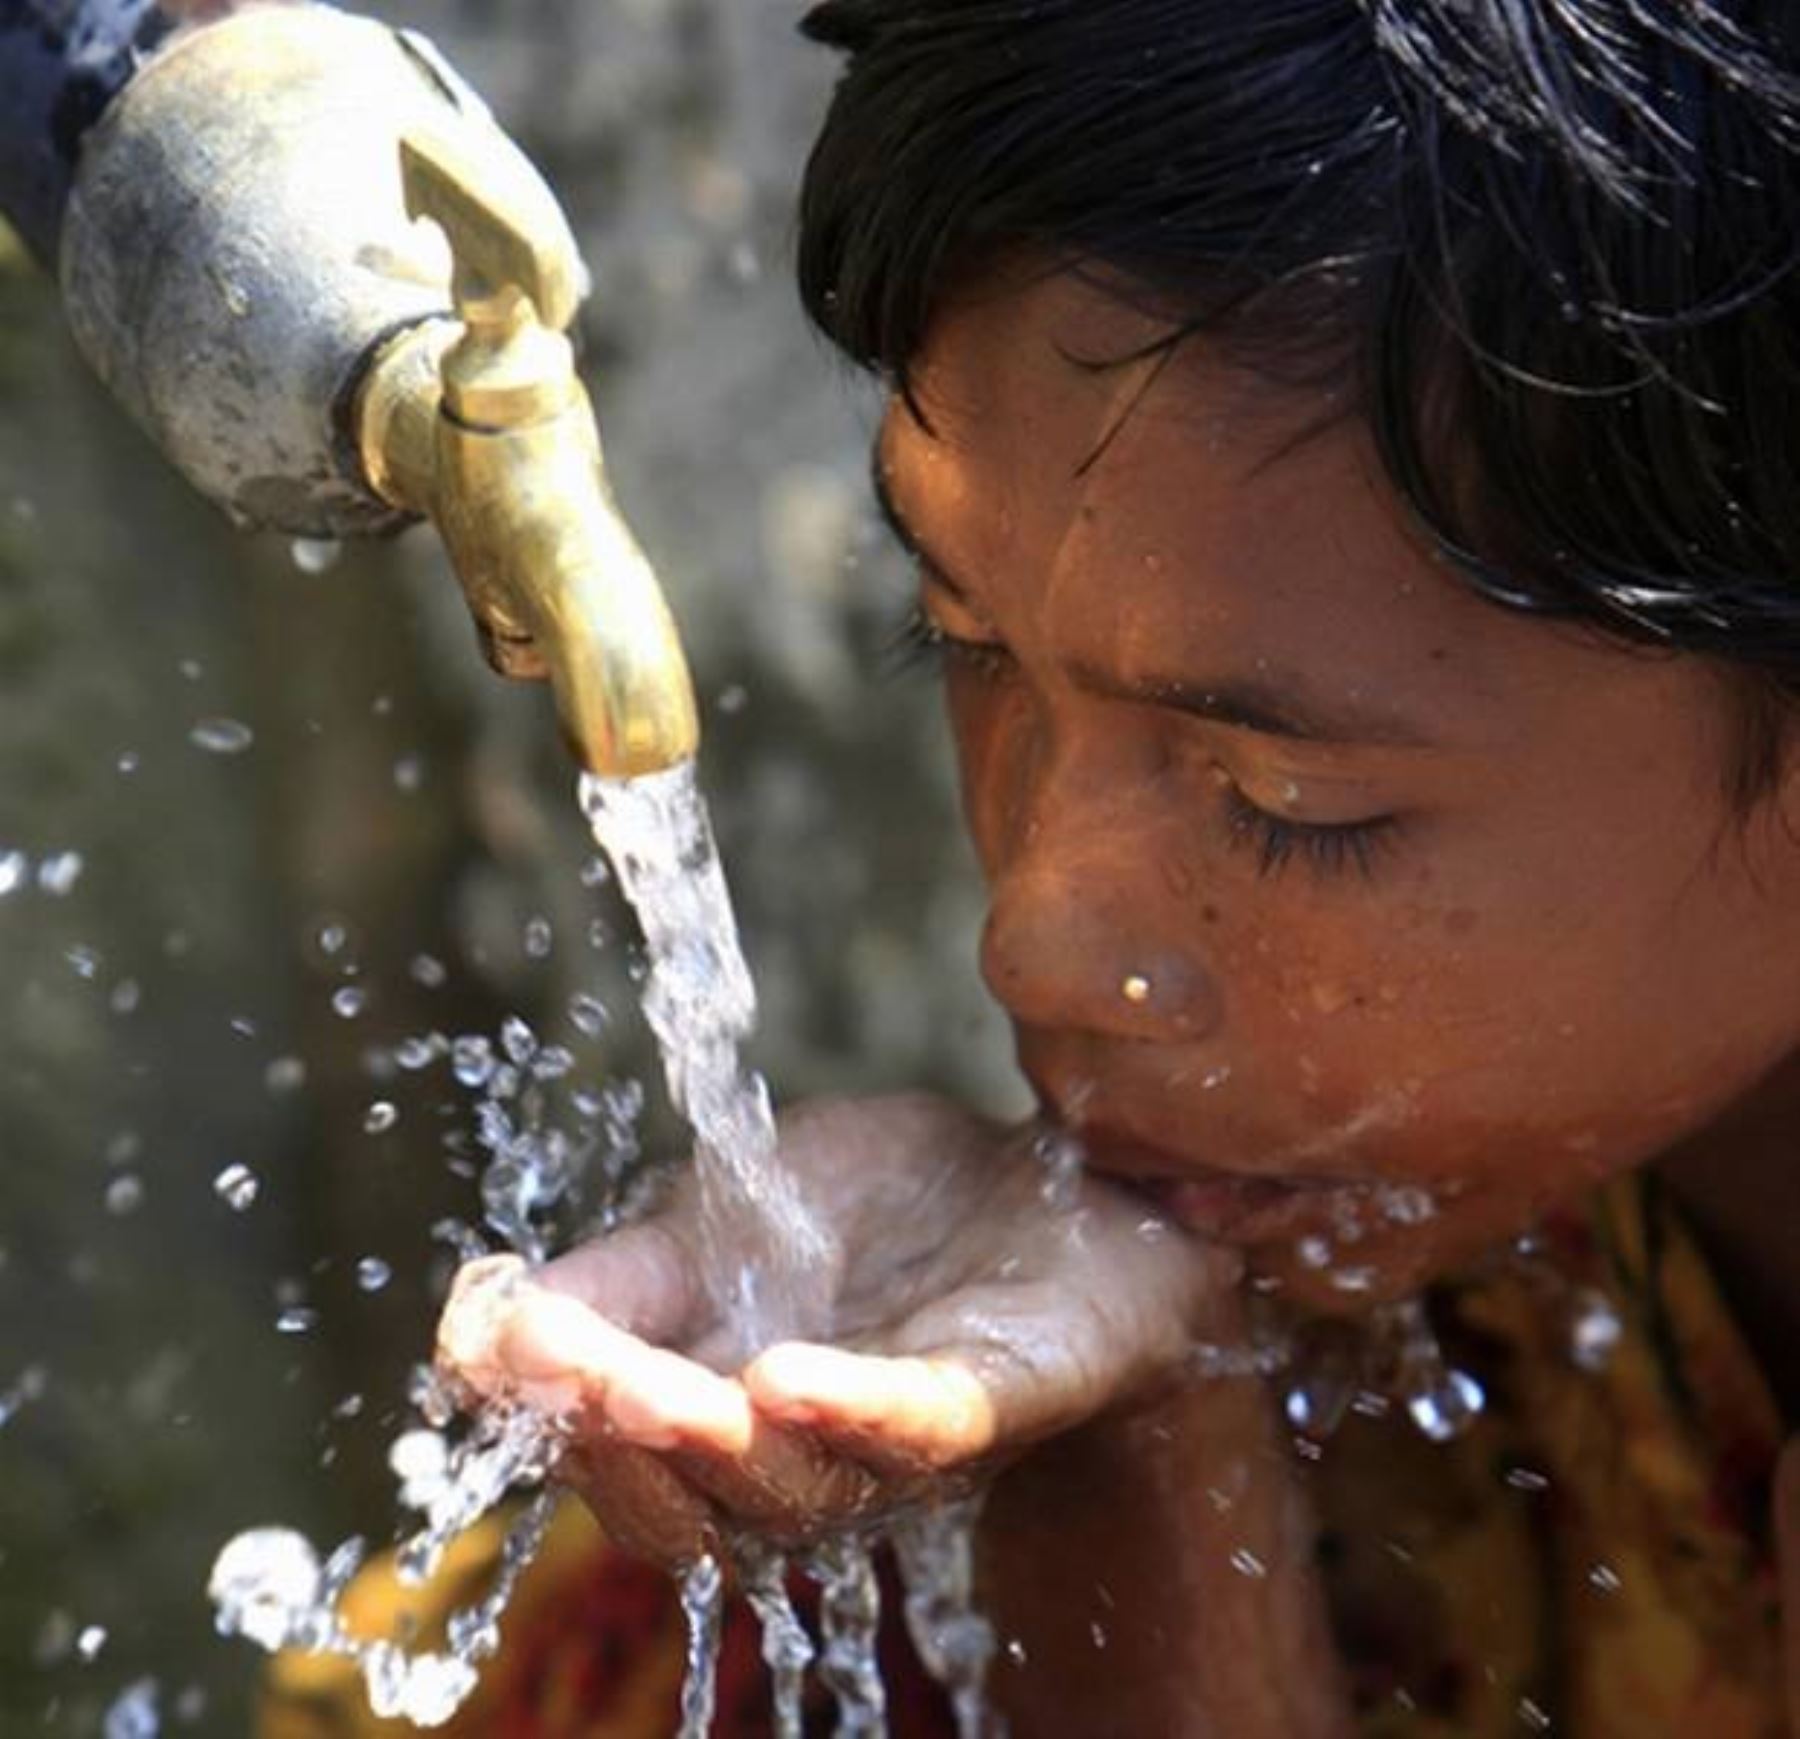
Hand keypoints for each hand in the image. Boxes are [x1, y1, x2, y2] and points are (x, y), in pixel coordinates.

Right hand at [437, 1092, 1241, 1563]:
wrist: (1042, 1175)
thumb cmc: (878, 1207)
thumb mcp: (720, 1218)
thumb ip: (615, 1279)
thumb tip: (473, 1332)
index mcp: (717, 1411)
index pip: (613, 1455)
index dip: (545, 1412)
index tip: (483, 1345)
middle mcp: (799, 1455)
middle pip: (693, 1499)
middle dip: (618, 1436)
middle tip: (561, 1370)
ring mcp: (898, 1441)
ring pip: (796, 1487)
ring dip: (716, 1442)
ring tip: (651, 1390)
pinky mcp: (997, 1400)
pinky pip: (923, 1429)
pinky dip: (854, 1414)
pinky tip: (783, 1379)